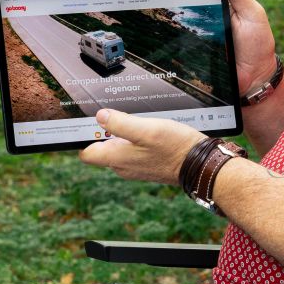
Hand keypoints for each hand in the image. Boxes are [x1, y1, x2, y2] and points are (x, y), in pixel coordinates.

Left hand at [78, 108, 202, 183]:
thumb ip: (121, 123)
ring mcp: (135, 167)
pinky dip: (136, 140)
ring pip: (118, 149)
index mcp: (117, 158)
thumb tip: (100, 116)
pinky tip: (149, 131)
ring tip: (137, 122)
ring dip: (123, 135)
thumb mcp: (147, 129)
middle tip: (119, 116)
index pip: (86, 154)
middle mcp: (123, 166)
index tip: (88, 124)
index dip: (84, 138)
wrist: (199, 164)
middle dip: (105, 133)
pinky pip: (132, 151)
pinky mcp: (146, 165)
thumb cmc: (174, 147)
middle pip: (102, 149)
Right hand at [167, 0, 276, 94]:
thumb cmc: (258, 44)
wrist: (255, 78)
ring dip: (163, 11)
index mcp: (221, 1)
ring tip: (151, 5)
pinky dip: (166, 36)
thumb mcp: (253, 15)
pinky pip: (177, 41)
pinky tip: (156, 32)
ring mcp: (198, 33)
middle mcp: (206, 14)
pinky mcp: (194, 50)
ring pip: (176, 19)